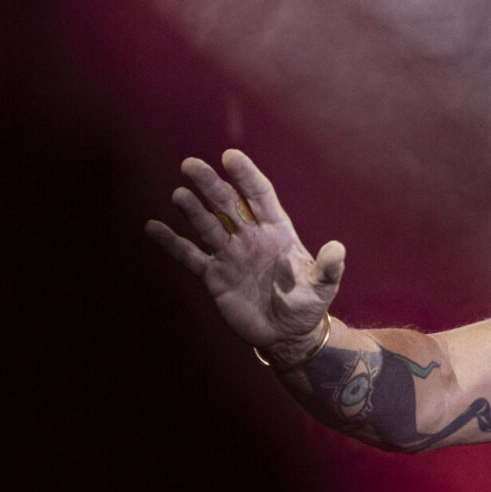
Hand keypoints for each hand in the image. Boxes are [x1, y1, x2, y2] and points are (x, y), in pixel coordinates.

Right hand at [144, 149, 344, 358]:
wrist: (287, 335)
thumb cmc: (307, 306)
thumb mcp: (322, 288)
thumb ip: (329, 268)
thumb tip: (338, 248)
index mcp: (277, 232)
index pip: (259, 196)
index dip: (246, 176)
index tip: (230, 156)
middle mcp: (250, 237)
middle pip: (227, 204)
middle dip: (210, 185)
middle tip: (191, 165)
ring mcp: (230, 254)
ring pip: (207, 225)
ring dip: (192, 210)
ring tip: (179, 195)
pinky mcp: (214, 275)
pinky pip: (189, 255)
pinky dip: (171, 242)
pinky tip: (153, 227)